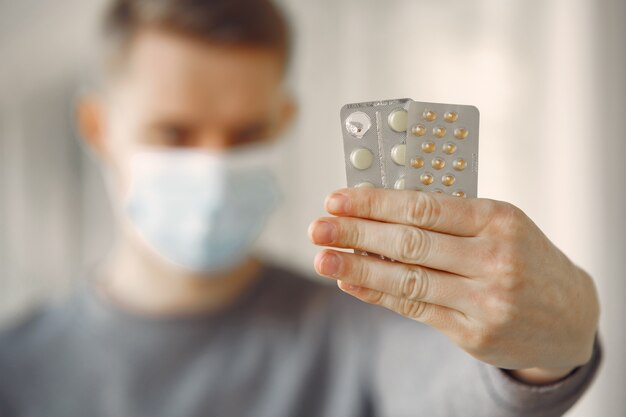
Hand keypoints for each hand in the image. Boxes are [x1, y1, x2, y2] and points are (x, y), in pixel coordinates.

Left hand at [308, 188, 598, 383]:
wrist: (569, 315)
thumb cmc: (524, 258)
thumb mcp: (498, 225)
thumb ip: (446, 219)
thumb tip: (378, 214)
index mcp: (498, 220)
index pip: (423, 207)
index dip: (374, 203)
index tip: (337, 199)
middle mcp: (494, 259)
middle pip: (410, 242)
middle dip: (356, 233)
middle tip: (318, 228)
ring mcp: (485, 300)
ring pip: (407, 279)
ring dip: (357, 268)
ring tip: (322, 259)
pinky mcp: (474, 333)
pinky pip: (415, 309)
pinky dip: (378, 294)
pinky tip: (351, 283)